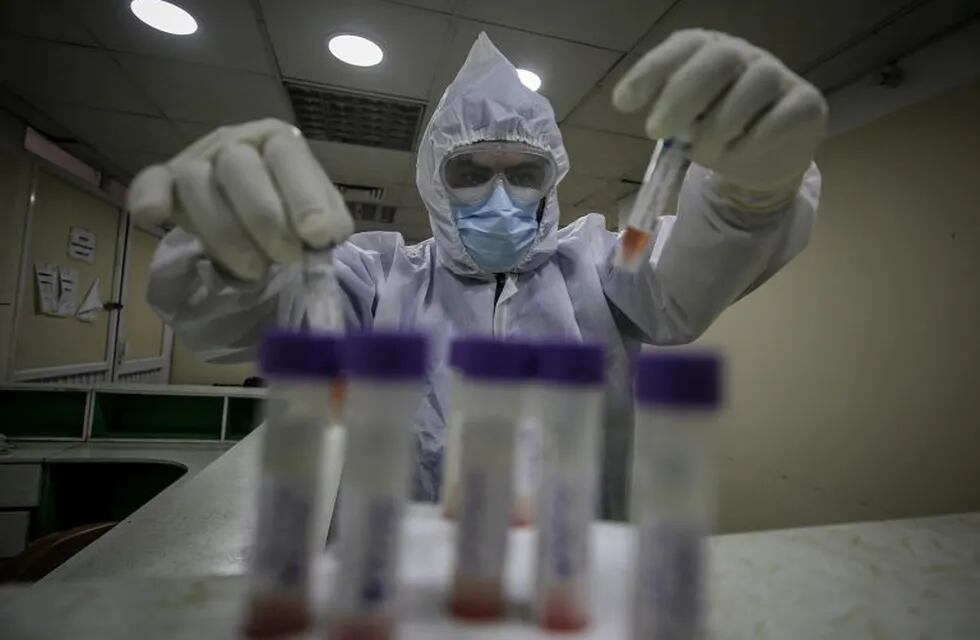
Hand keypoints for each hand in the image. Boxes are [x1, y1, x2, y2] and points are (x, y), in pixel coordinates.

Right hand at [127, 118, 353, 279]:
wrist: (251, 212)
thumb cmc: (289, 211)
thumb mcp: (316, 215)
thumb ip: (327, 222)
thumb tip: (328, 236)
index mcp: (278, 141)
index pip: (289, 158)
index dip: (305, 197)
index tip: (319, 236)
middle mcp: (236, 141)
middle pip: (240, 167)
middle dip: (265, 220)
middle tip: (287, 258)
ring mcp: (196, 159)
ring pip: (197, 183)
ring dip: (225, 233)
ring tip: (255, 270)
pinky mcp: (165, 182)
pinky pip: (150, 183)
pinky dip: (150, 198)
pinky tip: (155, 217)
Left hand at [613, 29, 827, 210]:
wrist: (768, 159)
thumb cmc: (719, 135)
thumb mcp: (686, 125)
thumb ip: (667, 113)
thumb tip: (627, 101)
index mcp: (709, 53)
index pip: (684, 45)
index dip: (652, 69)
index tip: (624, 102)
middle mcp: (745, 56)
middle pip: (718, 58)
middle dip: (682, 95)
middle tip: (655, 130)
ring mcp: (779, 76)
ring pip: (753, 85)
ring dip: (719, 126)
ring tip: (703, 154)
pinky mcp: (807, 103)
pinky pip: (780, 117)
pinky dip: (752, 142)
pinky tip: (738, 155)